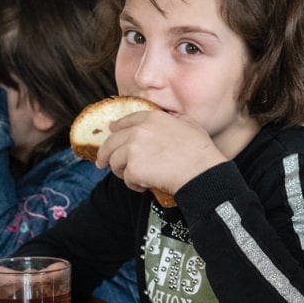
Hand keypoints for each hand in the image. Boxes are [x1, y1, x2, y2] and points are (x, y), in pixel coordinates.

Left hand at [96, 110, 225, 198]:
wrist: (201, 172)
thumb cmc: (200, 152)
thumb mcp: (190, 124)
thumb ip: (174, 118)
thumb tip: (171, 116)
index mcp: (152, 118)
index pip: (125, 121)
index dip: (115, 128)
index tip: (111, 132)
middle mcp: (139, 130)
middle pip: (111, 142)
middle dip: (105, 154)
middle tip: (102, 163)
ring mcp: (134, 149)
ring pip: (115, 162)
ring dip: (122, 172)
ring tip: (135, 178)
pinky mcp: (134, 168)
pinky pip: (127, 179)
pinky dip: (135, 185)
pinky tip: (146, 185)